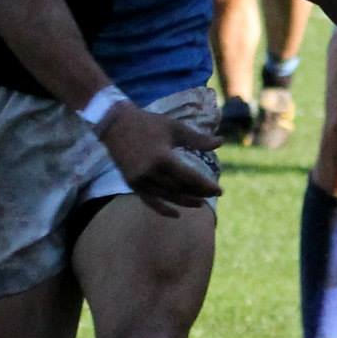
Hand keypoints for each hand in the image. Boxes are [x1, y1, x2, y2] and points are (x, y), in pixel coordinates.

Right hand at [97, 104, 222, 216]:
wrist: (115, 124)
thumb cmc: (148, 123)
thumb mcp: (174, 127)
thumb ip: (197, 138)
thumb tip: (221, 142)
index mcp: (162, 157)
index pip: (188, 177)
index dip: (205, 186)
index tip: (219, 190)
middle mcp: (150, 172)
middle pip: (179, 188)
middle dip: (198, 193)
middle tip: (214, 194)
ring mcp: (139, 180)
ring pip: (166, 197)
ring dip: (184, 202)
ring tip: (200, 203)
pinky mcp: (132, 183)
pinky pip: (149, 201)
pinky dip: (162, 209)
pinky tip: (176, 214)